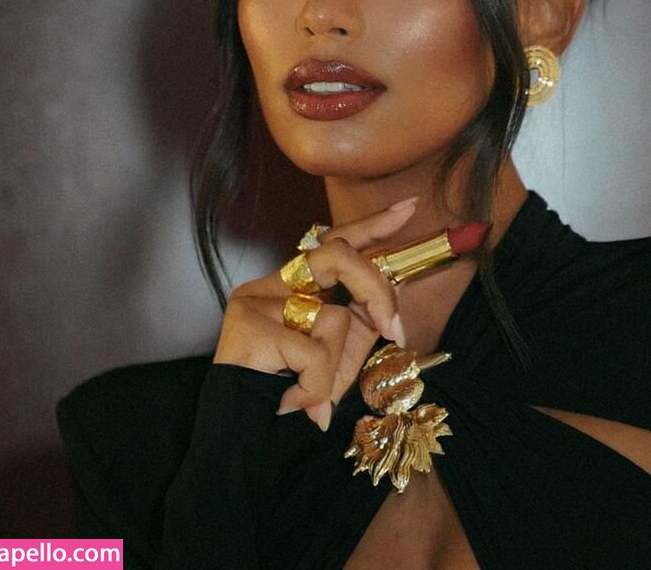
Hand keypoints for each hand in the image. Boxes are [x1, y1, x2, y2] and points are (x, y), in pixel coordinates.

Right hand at [213, 197, 416, 429]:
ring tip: (311, 396)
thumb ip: (361, 322)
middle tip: (394, 330)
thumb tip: (392, 302)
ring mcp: (256, 299)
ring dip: (336, 367)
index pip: (333, 242)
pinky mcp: (248, 324)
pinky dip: (317, 387)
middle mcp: (271, 282)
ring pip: (333, 316)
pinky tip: (295, 403)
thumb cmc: (292, 395)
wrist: (242, 442)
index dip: (372, 225)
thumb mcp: (338, 354)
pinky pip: (314, 352)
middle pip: (337, 256)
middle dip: (376, 292)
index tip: (408, 208)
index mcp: (292, 284)